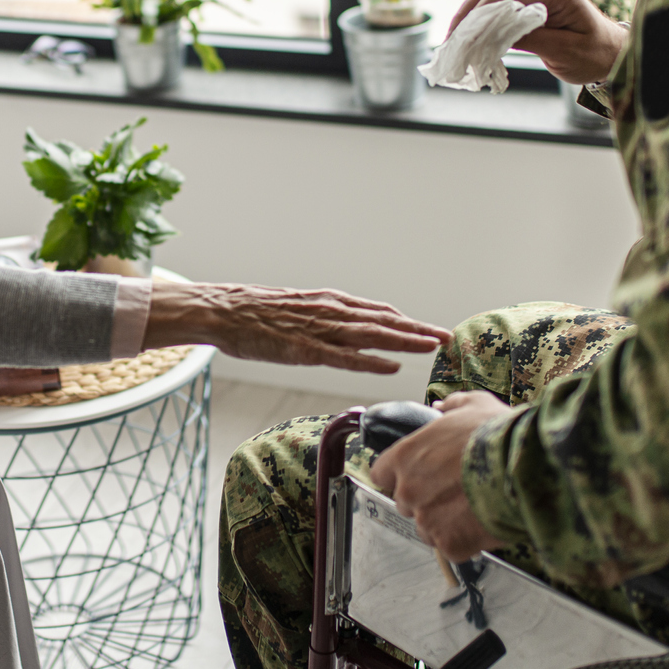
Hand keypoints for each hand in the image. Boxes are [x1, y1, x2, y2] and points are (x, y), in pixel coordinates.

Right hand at [142, 281, 449, 373]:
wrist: (222, 309)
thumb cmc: (254, 313)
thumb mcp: (297, 310)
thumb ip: (323, 319)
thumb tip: (343, 331)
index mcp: (329, 302)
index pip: (377, 312)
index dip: (406, 322)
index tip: (430, 330)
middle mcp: (329, 311)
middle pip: (382, 321)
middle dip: (416, 329)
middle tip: (446, 335)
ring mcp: (317, 329)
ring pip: (370, 334)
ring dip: (403, 340)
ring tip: (430, 345)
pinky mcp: (302, 347)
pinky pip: (342, 356)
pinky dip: (368, 360)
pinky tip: (389, 365)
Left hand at [370, 390, 515, 560]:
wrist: (525, 468)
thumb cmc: (498, 434)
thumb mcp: (474, 404)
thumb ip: (451, 406)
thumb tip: (440, 407)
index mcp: (405, 456)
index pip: (383, 474)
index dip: (400, 475)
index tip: (418, 474)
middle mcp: (408, 491)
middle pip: (406, 503)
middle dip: (425, 499)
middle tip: (454, 490)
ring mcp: (427, 520)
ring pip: (426, 528)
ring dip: (443, 522)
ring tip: (471, 508)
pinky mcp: (449, 544)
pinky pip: (450, 547)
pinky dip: (463, 540)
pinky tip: (481, 523)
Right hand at [448, 0, 626, 85]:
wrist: (612, 52)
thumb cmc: (595, 54)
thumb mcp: (565, 51)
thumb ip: (531, 38)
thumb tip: (494, 33)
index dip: (480, 8)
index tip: (463, 32)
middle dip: (468, 13)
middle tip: (451, 41)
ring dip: (471, 17)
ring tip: (455, 41)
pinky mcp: (529, 2)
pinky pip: (498, 5)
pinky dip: (481, 20)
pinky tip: (470, 38)